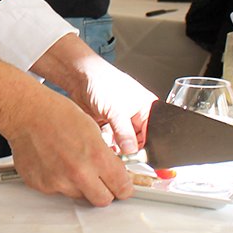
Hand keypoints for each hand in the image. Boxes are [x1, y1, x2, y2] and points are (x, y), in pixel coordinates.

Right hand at [5, 85, 134, 205]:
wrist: (26, 112)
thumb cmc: (56, 113)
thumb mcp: (93, 130)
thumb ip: (105, 156)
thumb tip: (114, 172)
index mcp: (97, 158)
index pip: (123, 189)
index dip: (124, 186)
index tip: (121, 185)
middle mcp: (79, 174)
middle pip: (103, 200)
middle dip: (104, 191)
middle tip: (99, 178)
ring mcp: (58, 182)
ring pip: (78, 195)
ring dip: (78, 185)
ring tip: (68, 162)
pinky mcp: (41, 185)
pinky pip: (56, 191)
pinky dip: (57, 181)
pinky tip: (53, 162)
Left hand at [30, 33, 154, 154]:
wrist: (79, 79)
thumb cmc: (102, 82)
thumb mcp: (116, 110)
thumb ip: (124, 132)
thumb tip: (131, 150)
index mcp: (147, 109)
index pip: (152, 135)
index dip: (144, 146)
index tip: (133, 153)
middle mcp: (136, 116)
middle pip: (138, 142)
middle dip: (126, 146)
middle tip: (118, 147)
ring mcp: (121, 122)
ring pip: (123, 143)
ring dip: (114, 145)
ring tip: (107, 138)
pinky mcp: (108, 126)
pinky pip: (110, 141)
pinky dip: (105, 141)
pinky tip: (101, 135)